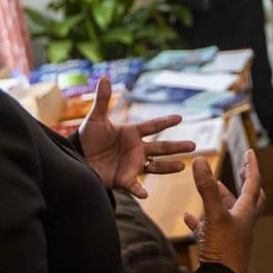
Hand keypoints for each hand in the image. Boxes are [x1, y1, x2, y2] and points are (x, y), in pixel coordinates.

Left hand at [78, 77, 194, 197]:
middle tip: (193, 145)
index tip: (180, 117)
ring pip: (156, 166)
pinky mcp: (124, 179)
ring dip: (169, 166)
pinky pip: (134, 186)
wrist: (78, 159)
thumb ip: (102, 100)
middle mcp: (136, 149)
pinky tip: (146, 194)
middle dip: (177, 146)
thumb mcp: (95, 119)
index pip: (153, 126)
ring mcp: (132, 165)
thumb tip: (103, 77)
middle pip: (161, 147)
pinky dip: (140, 190)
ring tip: (182, 166)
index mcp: (132, 133)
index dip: (165, 122)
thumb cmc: (88, 138)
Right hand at [184, 150, 265, 272]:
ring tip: (211, 187)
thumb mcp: (215, 215)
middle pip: (249, 198)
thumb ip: (206, 189)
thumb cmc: (225, 251)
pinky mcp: (218, 248)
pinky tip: (188, 217)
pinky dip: (199, 222)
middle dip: (246, 182)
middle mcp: (241, 222)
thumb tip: (200, 160)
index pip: (253, 183)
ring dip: (219, 199)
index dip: (251, 165)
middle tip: (242, 170)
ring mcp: (230, 235)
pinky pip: (208, 230)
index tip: (250, 151)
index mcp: (246, 212)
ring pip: (227, 213)